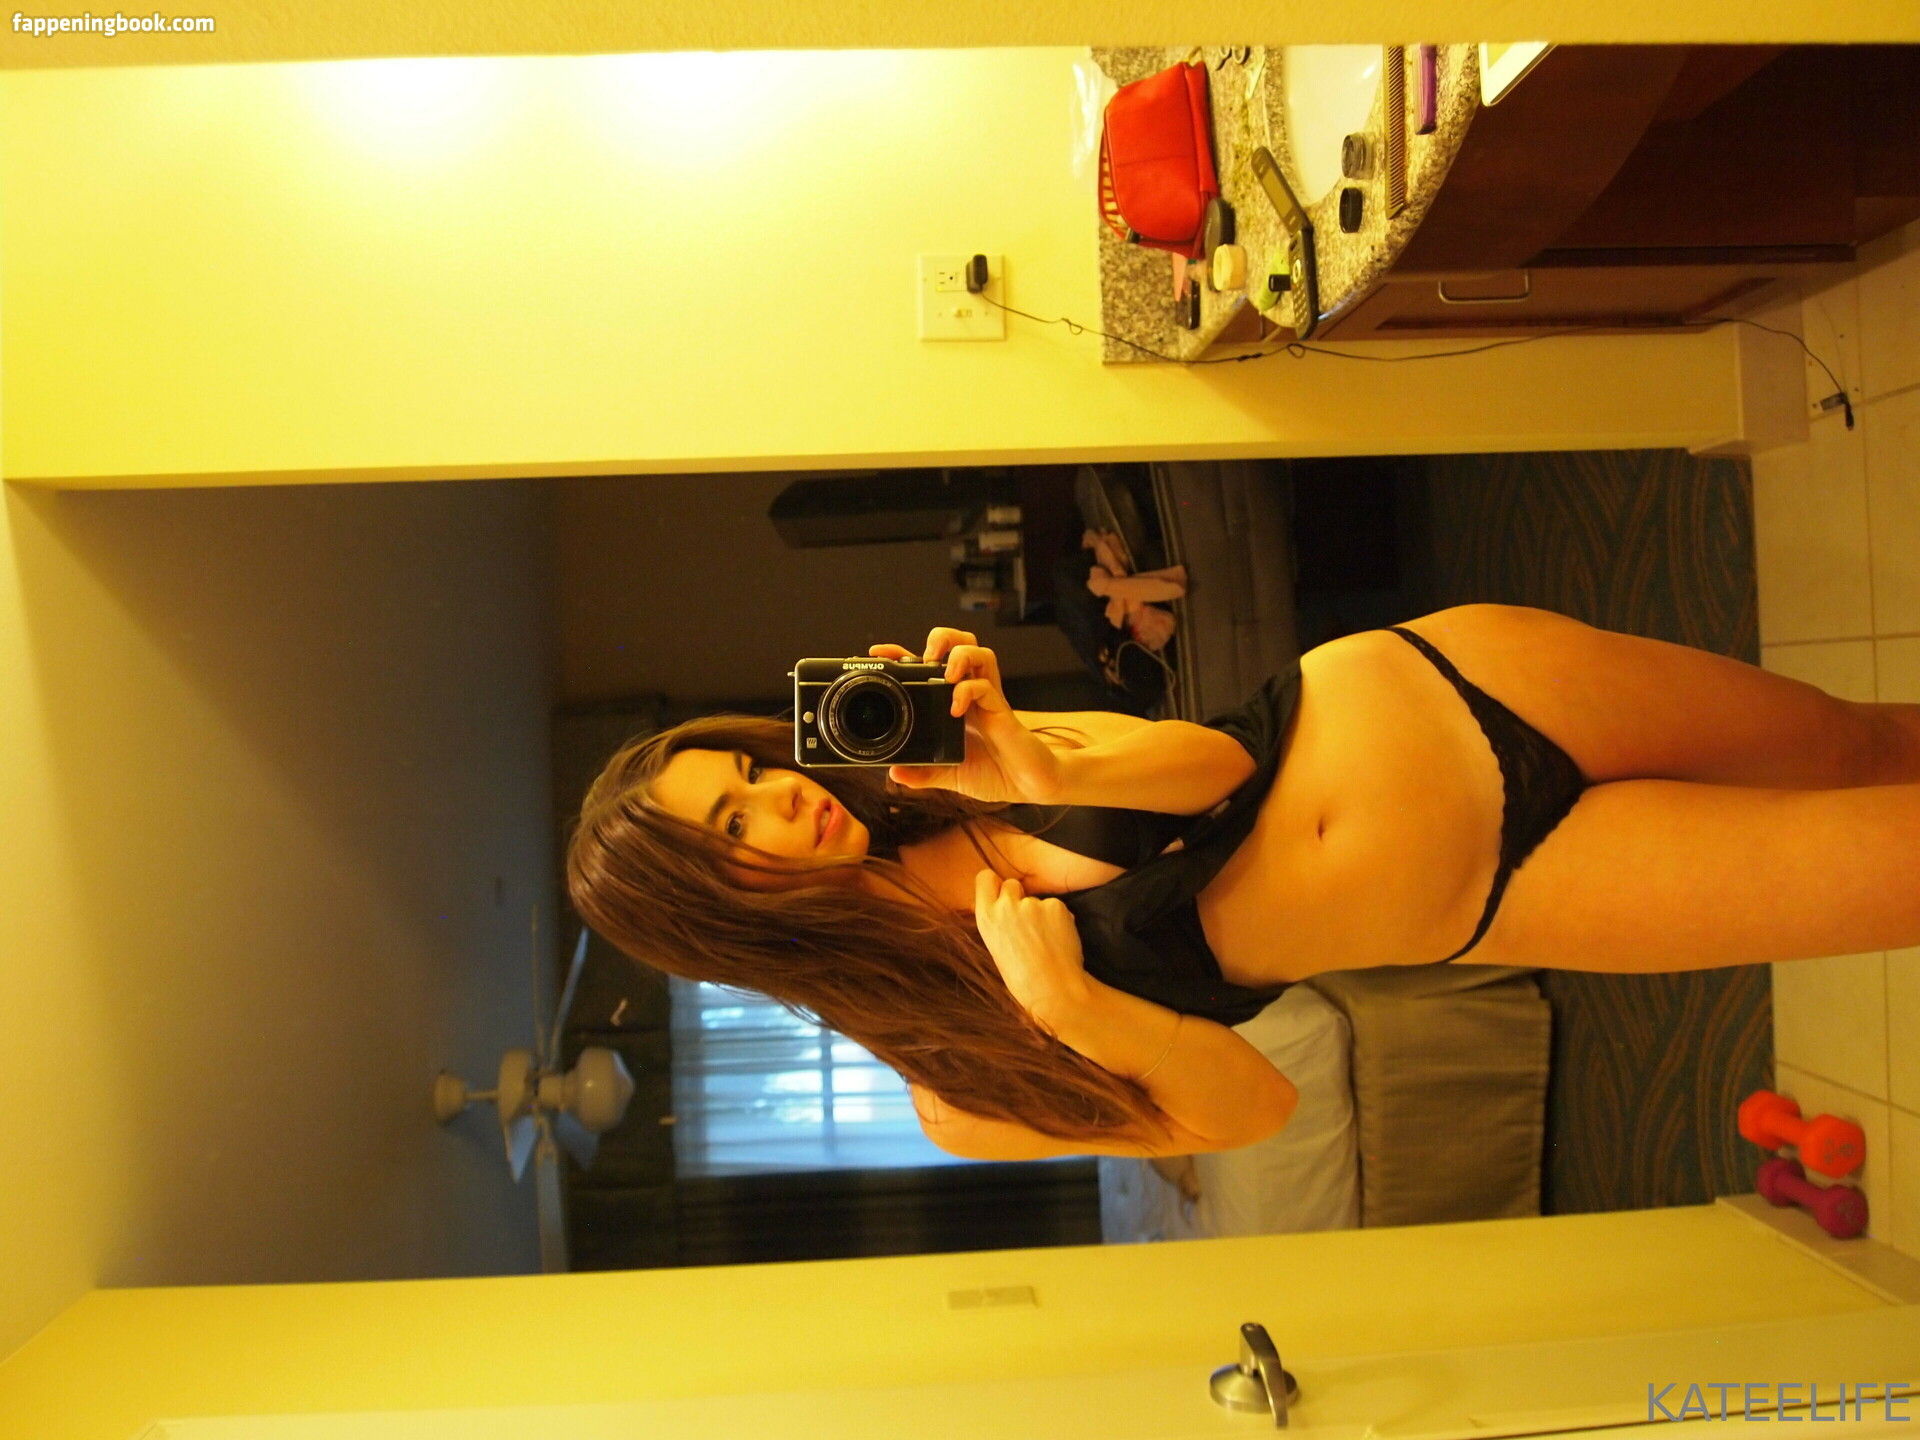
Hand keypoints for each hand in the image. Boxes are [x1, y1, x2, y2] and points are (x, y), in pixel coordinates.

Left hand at [869, 627, 1064, 804]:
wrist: (1027, 786)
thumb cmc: (994, 773)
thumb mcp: (950, 776)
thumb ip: (924, 774)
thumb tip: (895, 773)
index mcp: (955, 703)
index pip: (930, 667)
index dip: (904, 653)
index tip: (878, 652)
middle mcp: (972, 694)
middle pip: (961, 643)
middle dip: (942, 638)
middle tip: (926, 655)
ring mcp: (988, 699)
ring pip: (979, 653)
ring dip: (959, 656)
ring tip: (944, 674)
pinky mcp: (1002, 711)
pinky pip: (986, 687)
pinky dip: (967, 691)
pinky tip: (956, 709)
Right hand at [972, 870, 1090, 1033]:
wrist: (1053, 991)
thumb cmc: (1022, 979)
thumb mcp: (996, 948)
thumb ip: (997, 922)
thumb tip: (1000, 905)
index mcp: (986, 917)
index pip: (984, 878)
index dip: (995, 885)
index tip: (1001, 895)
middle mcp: (1006, 906)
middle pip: (1011, 884)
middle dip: (1019, 897)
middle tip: (1027, 923)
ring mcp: (1032, 904)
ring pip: (1037, 899)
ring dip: (1041, 912)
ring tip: (1045, 940)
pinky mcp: (1056, 906)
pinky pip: (1056, 907)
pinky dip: (1059, 919)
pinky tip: (1058, 940)